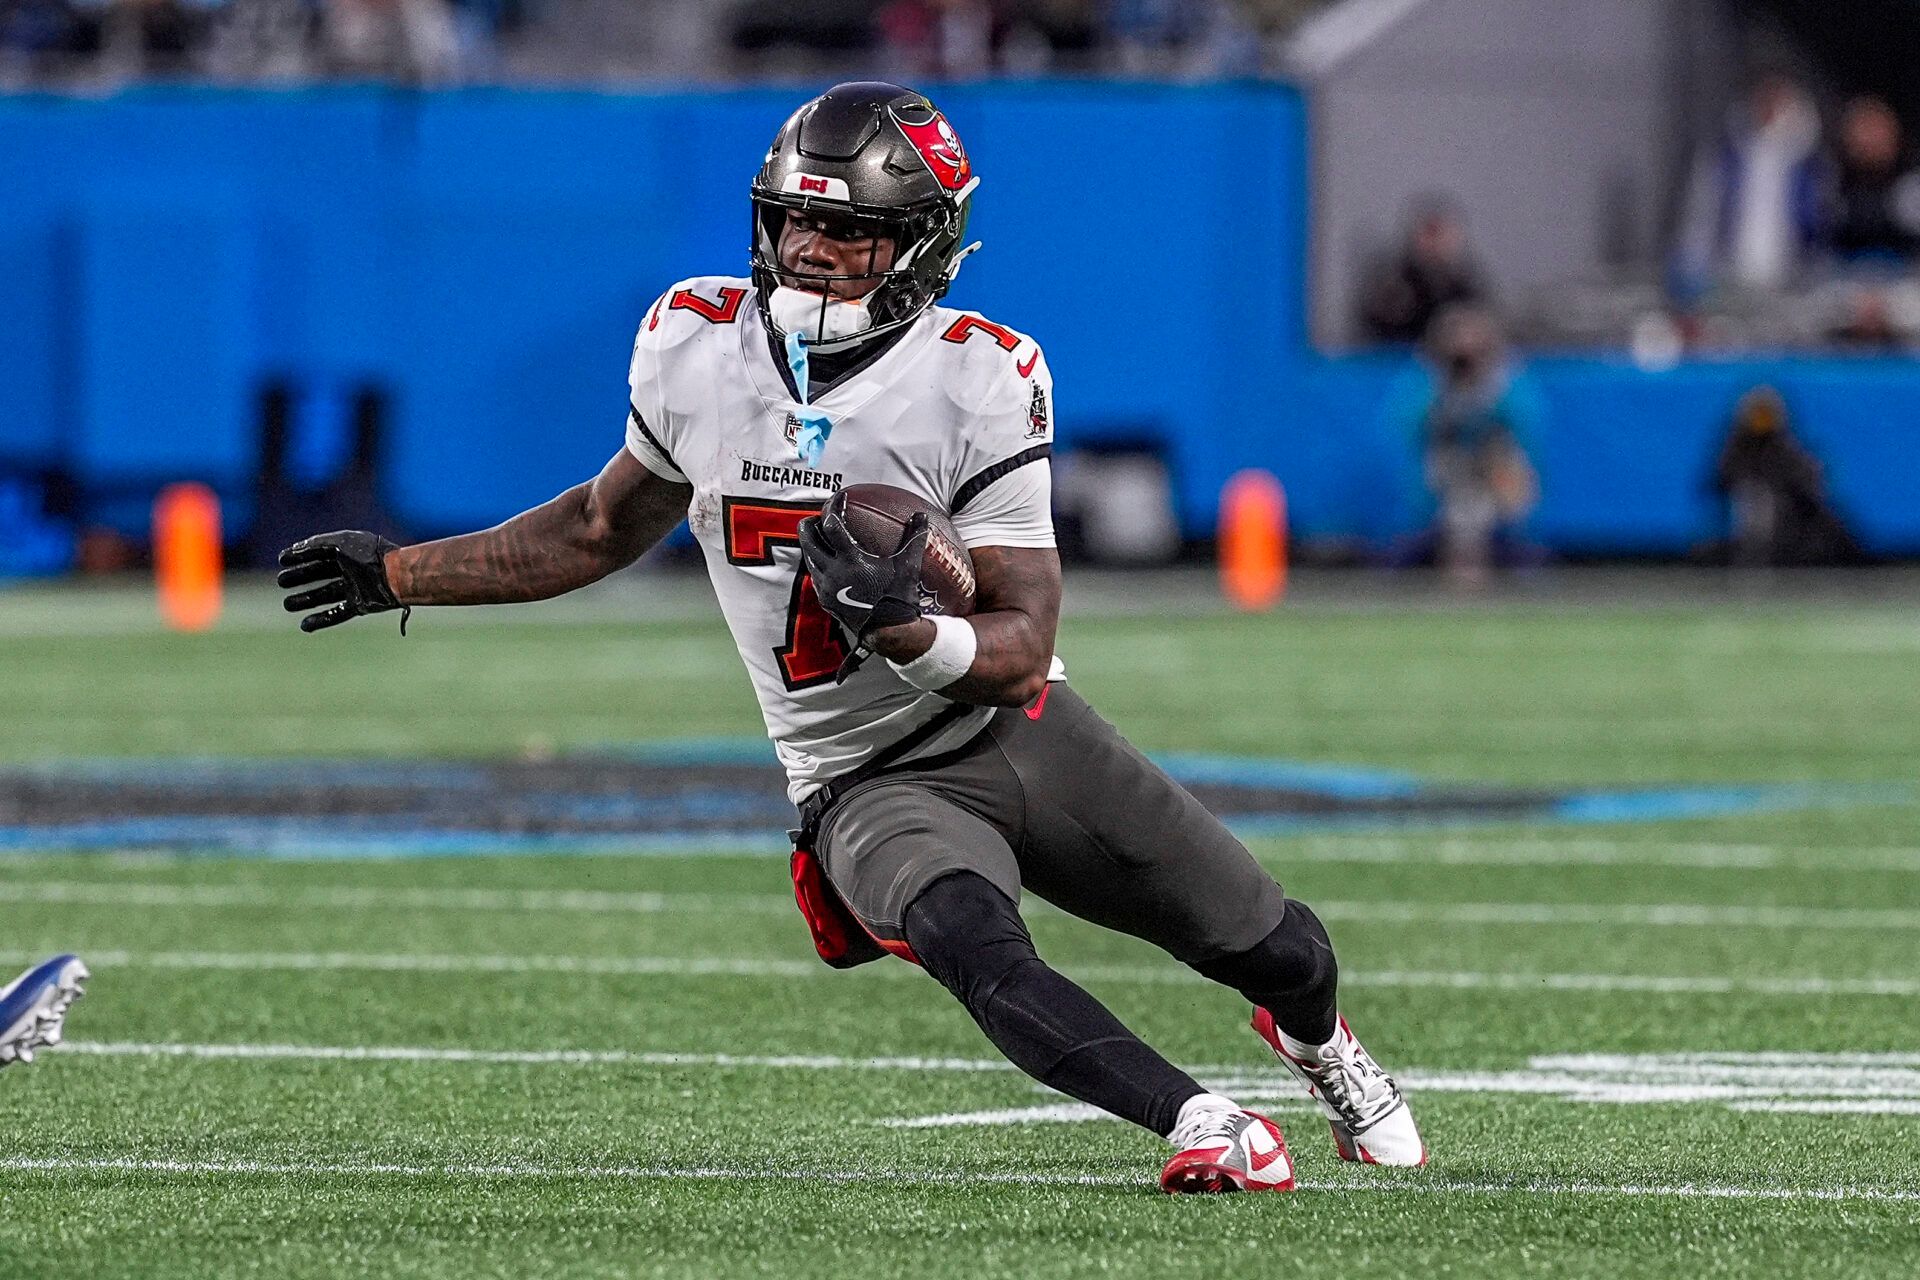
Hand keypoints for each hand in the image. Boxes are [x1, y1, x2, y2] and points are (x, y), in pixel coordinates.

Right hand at [278, 531, 403, 632]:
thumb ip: (317, 544)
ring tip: (287, 604)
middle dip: (300, 577)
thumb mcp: (341, 543)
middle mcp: (351, 569)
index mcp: (347, 552)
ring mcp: (356, 588)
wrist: (396, 576)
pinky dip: (321, 620)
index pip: (318, 553)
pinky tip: (304, 625)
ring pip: (325, 595)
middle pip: (320, 574)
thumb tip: (295, 549)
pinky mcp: (362, 605)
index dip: (300, 556)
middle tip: (281, 582)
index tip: (281, 560)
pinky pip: (338, 614)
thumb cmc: (370, 555)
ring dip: (306, 600)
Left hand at [796, 507, 928, 644]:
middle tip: (817, 516)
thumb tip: (921, 516)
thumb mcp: (908, 567)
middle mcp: (833, 572)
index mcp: (851, 561)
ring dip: (812, 544)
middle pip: (808, 539)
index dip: (833, 506)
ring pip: (808, 558)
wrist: (887, 633)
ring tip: (820, 537)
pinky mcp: (825, 600)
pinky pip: (815, 576)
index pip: (832, 525)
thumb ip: (914, 539)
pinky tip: (827, 563)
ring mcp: (826, 587)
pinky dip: (818, 564)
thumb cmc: (898, 599)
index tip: (839, 497)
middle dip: (809, 524)